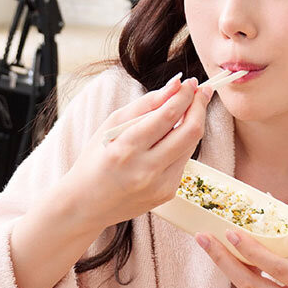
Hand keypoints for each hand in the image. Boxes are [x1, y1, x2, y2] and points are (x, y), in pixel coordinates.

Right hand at [64, 73, 212, 229]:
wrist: (86, 204)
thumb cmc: (96, 159)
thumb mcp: (112, 125)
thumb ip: (146, 103)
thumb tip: (176, 83)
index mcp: (126, 149)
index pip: (167, 116)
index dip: (184, 95)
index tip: (190, 82)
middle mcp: (145, 170)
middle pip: (189, 131)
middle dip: (199, 106)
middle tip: (201, 91)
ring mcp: (159, 185)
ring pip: (191, 146)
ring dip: (194, 123)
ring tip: (190, 108)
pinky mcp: (167, 194)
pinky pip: (183, 161)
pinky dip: (182, 144)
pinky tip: (173, 137)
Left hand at [195, 227, 287, 287]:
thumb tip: (276, 207)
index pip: (279, 269)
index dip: (253, 252)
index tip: (231, 232)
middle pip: (252, 285)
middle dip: (223, 260)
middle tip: (203, 237)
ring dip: (226, 266)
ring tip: (209, 243)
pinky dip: (245, 276)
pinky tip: (237, 261)